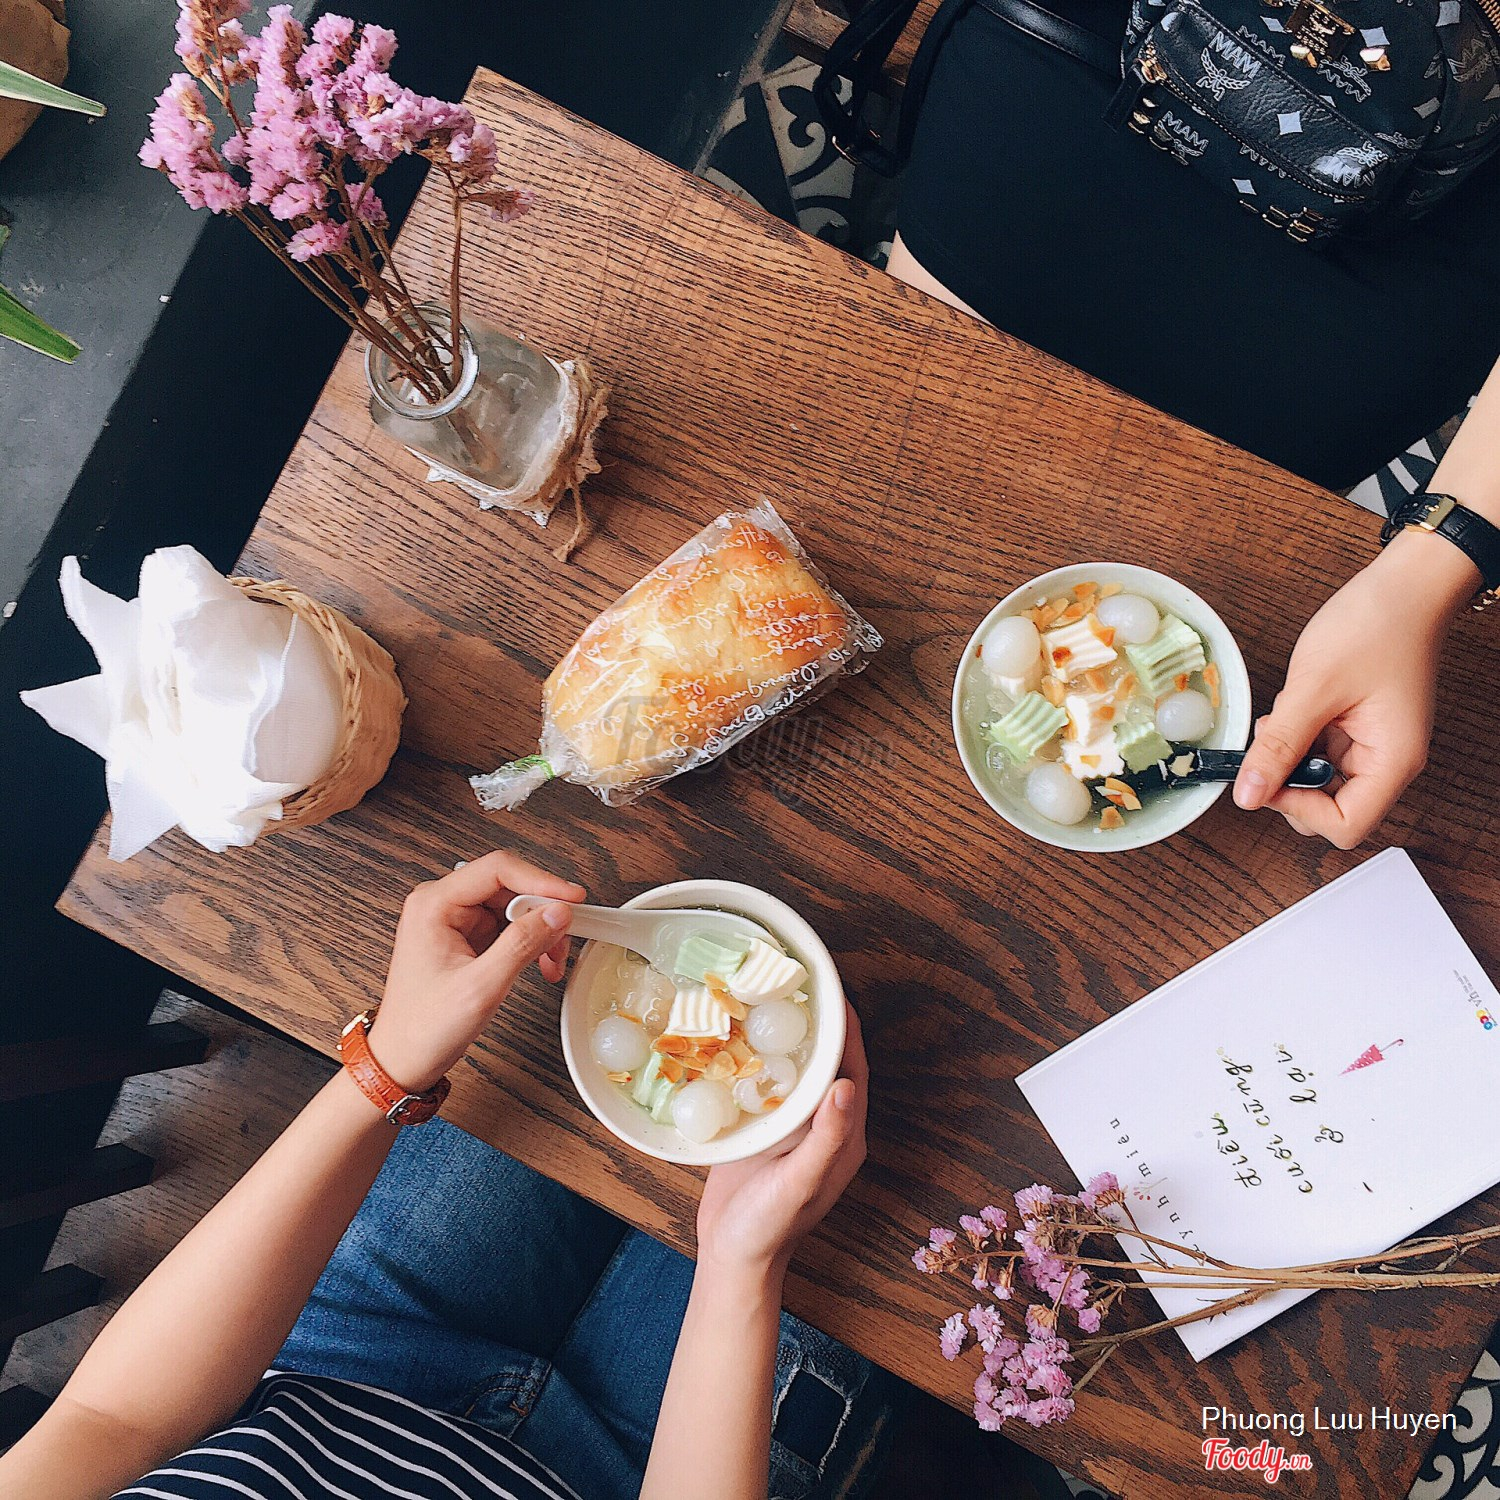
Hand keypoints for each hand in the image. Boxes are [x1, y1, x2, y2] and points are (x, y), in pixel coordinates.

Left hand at [368, 851, 584, 1093]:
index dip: (540, 880)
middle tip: (566, 934)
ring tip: (552, 960)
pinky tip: (540, 963)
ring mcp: (453, 921)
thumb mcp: (482, 986)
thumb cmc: (424, 1028)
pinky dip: (529, 943)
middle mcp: (441, 905)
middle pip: (508, 886)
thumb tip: (557, 913)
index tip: (571, 898)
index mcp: (433, 904)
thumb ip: (522, 944)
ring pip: (512, 907)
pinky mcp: (464, 938)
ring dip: (539, 931)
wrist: (404, 1060)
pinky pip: (507, 927)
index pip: (497, 870)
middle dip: (542, 911)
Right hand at [696, 1002, 867, 1277]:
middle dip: (816, 1021)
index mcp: (844, 1136)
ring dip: (786, 1034)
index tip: (831, 987)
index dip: (846, 1026)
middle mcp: (824, 1125)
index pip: (853, 1067)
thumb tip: (846, 1085)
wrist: (730, 1258)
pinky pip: (768, 1083)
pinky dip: (757, 1056)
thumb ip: (826, 1139)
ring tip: (765, 994)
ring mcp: (794, 1126)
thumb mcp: (799, 1184)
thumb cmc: (768, 1228)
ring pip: (797, 1068)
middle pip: (827, 1060)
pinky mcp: (764, 1128)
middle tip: (793, 979)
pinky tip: (736, 1033)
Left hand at [1232, 534, 1467, 846]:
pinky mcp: (1355, 731)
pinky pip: (1318, 754)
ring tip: (1285, 715)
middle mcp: (1387, 762)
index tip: (1268, 776)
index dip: (1299, 810)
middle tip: (1271, 740)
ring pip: (1317, 783)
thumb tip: (1248, 796)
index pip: (1345, 826)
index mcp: (1393, 761)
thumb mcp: (1313, 688)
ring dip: (1289, 758)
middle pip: (1329, 812)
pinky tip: (1292, 709)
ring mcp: (1370, 747)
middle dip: (1289, 783)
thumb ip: (1279, 746)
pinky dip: (1296, 740)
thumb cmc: (1374, 626)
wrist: (1403, 586)